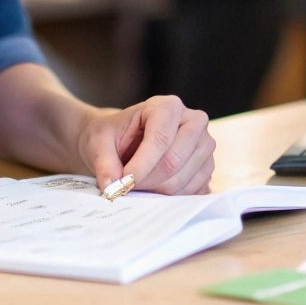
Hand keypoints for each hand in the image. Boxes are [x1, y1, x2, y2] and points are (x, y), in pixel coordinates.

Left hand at [77, 95, 214, 195]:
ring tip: (138, 185)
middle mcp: (193, 121)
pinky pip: (192, 191)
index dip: (142, 165)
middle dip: (147, 180)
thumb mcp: (99, 143)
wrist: (122, 142)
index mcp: (168, 106)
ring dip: (156, 191)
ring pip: (183, 180)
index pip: (161, 138)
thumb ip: (104, 164)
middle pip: (174, 160)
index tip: (123, 182)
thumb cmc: (112, 137)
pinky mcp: (207, 166)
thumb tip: (112, 186)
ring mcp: (205, 144)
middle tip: (126, 187)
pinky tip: (153, 189)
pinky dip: (170, 198)